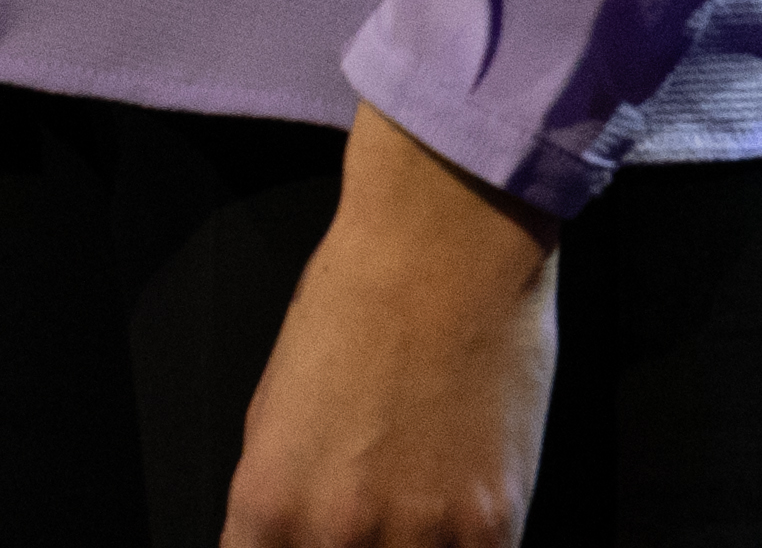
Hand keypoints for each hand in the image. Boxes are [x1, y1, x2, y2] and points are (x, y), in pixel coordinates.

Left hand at [213, 105, 561, 547]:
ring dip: (411, 547)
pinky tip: (460, 509)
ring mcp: (419, 536)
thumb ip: (282, 499)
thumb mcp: (277, 407)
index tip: (310, 541)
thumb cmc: (354, 305)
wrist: (442, 245)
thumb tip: (289, 540)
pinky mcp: (492, 527)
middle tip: (371, 515)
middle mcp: (336, 532)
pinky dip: (465, 544)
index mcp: (268, 504)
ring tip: (415, 501)